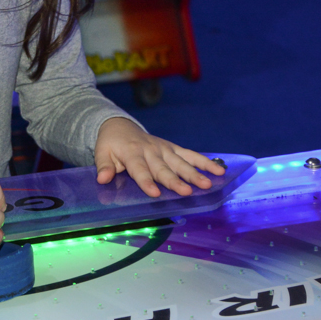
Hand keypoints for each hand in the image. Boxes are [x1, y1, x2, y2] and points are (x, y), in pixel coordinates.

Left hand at [94, 117, 224, 197]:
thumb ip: (103, 166)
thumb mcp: (101, 153)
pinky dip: (204, 162)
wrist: (120, 126)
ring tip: (207, 184)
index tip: (155, 193)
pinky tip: (218, 170)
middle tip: (187, 192)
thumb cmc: (110, 144)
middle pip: (164, 169)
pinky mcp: (173, 148)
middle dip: (175, 181)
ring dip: (194, 173)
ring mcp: (164, 149)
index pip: (140, 170)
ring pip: (181, 163)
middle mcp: (151, 150)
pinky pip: (190, 155)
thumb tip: (102, 179)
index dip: (146, 182)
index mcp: (132, 153)